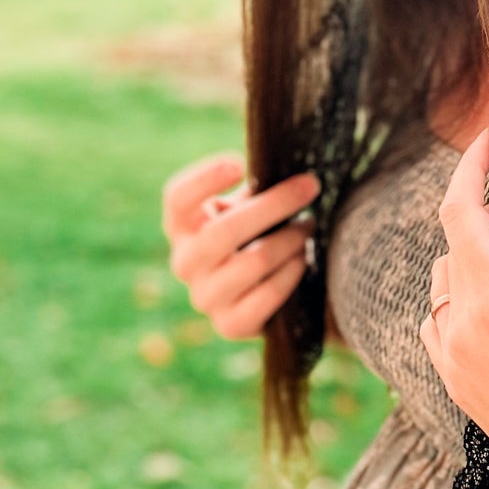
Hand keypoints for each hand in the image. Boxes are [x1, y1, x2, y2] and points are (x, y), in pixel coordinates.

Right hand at [162, 152, 320, 340]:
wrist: (264, 291)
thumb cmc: (256, 232)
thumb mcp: (247, 206)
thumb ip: (254, 188)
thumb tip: (287, 164)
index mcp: (182, 225)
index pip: (177, 198)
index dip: (204, 179)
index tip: (239, 162)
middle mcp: (185, 262)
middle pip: (224, 230)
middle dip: (275, 204)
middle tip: (310, 186)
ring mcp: (205, 297)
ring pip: (255, 261)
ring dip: (291, 240)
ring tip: (309, 226)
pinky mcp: (229, 325)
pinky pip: (267, 295)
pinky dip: (291, 273)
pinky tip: (302, 260)